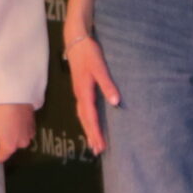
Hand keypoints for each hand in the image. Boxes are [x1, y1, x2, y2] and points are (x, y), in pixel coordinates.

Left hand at [0, 103, 34, 166]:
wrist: (14, 96)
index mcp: (10, 147)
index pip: (0, 158)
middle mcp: (22, 145)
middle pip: (10, 149)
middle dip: (3, 142)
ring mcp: (30, 136)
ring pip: (18, 141)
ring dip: (12, 136)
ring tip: (7, 123)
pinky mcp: (34, 127)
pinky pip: (24, 134)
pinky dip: (19, 129)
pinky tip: (15, 120)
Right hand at [66, 34, 119, 153]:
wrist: (76, 41)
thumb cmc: (90, 53)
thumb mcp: (100, 68)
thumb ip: (108, 85)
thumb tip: (116, 102)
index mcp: (84, 92)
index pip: (90, 117)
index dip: (96, 132)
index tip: (101, 146)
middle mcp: (79, 95)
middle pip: (85, 120)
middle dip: (91, 135)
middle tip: (98, 151)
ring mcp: (78, 93)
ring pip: (82, 116)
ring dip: (88, 129)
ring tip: (94, 143)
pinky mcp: (79, 89)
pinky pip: (82, 110)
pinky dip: (86, 120)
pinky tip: (90, 124)